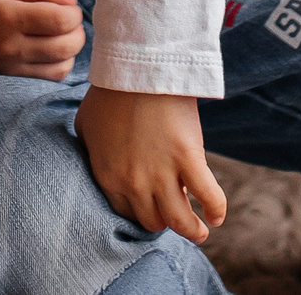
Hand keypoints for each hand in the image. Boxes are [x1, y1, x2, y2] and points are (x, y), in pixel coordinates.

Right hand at [0, 0, 85, 77]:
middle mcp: (13, 45)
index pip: (59, 20)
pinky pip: (53, 76)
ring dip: (73, 48)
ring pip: (63, 65)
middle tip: (69, 20)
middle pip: (66, 46)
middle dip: (78, 31)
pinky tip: (55, 49)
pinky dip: (63, 63)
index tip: (68, 6)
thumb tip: (72, 2)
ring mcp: (14, 65)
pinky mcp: (16, 76)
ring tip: (63, 34)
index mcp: (10, 16)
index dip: (74, 13)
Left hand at [73, 87, 226, 243]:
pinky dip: (215, 209)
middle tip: (174, 214)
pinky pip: (207, 195)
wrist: (137, 67)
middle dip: (162, 220)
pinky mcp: (188, 160)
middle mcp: (133, 183)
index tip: (149, 208)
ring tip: (199, 234)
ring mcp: (162, 174)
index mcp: (107, 175)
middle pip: (151, 220)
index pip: (124, 212)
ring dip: (191, 232)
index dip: (139, 212)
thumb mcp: (85, 124)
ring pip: (178, 220)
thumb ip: (90, 149)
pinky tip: (216, 217)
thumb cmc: (110, 91)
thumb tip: (96, 157)